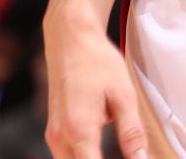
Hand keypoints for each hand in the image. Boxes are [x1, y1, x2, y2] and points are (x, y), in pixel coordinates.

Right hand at [45, 18, 150, 158]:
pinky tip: (103, 150)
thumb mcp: (123, 96)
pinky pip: (67, 156)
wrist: (71, 39)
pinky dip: (85, 157)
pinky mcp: (54, 130)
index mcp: (79, 130)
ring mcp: (54, 135)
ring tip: (120, 152)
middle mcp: (60, 137)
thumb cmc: (98, 62)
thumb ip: (132, 134)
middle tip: (129, 155)